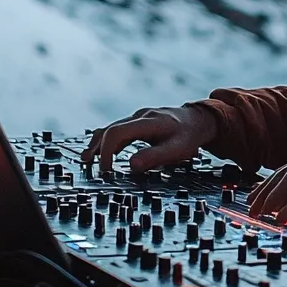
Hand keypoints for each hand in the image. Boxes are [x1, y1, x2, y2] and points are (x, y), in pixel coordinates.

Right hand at [80, 105, 216, 175]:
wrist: (200, 119)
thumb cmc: (189, 136)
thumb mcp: (177, 149)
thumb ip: (154, 157)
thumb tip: (131, 165)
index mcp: (148, 122)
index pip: (117, 132)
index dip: (106, 151)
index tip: (105, 170)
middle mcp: (141, 116)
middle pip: (110, 129)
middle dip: (98, 148)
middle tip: (91, 167)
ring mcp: (139, 117)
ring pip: (112, 127)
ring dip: (99, 143)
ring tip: (87, 159)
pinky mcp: (139, 121)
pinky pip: (119, 129)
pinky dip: (107, 140)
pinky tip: (102, 151)